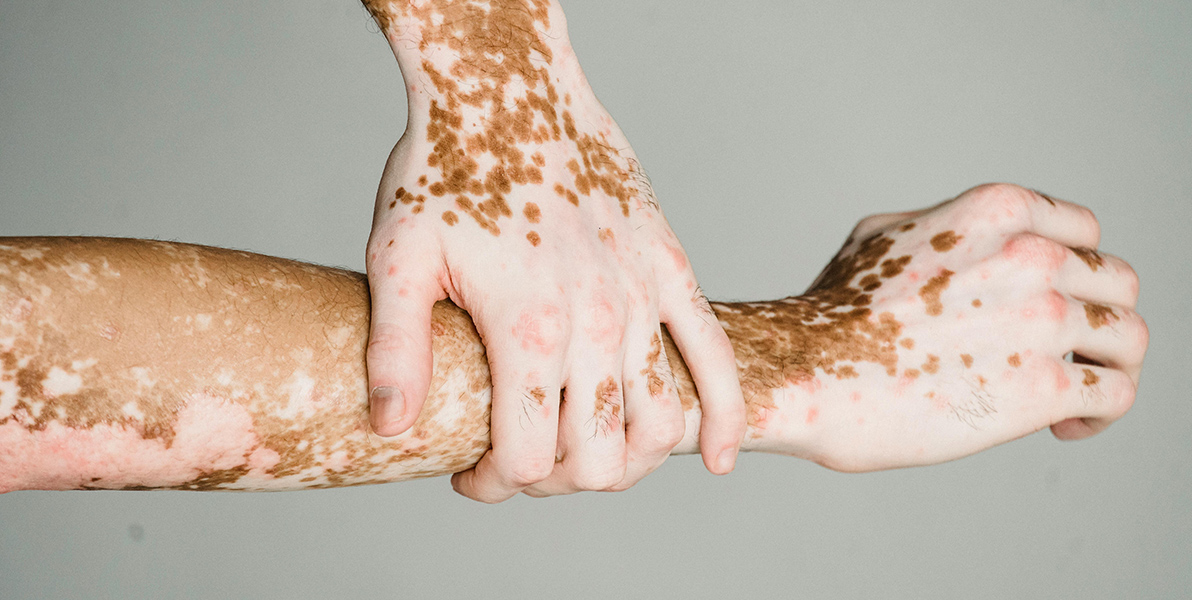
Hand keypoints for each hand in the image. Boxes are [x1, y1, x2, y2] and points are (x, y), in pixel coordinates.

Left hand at [361, 4, 744, 500]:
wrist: (509, 87)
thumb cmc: (447, 169)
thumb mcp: (398, 255)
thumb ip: (395, 348)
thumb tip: (391, 429)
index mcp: (528, 328)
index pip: (530, 458)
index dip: (497, 483)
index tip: (472, 473)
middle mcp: (598, 322)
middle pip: (598, 459)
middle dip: (555, 480)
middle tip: (522, 458)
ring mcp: (644, 297)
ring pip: (660, 426)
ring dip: (625, 463)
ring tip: (587, 451)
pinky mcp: (672, 269)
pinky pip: (716, 359)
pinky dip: (722, 419)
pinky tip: (718, 458)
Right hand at [743, 184, 1146, 470]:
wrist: (804, 372)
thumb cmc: (829, 311)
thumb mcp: (881, 235)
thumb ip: (942, 229)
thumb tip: (963, 247)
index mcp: (999, 210)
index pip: (1085, 232)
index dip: (1072, 272)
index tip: (1051, 305)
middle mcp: (1033, 257)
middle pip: (1118, 284)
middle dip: (1095, 319)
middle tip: (1064, 353)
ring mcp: (1043, 321)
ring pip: (1129, 339)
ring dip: (1107, 366)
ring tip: (1074, 394)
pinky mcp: (1044, 388)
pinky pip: (1115, 394)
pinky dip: (1098, 414)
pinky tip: (1062, 426)